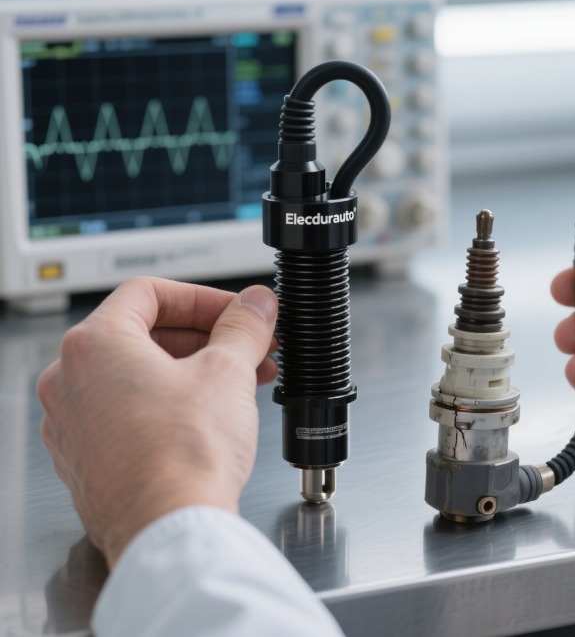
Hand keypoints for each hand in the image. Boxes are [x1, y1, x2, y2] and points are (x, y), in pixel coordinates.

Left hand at [38, 277, 277, 565]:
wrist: (168, 529)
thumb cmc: (183, 456)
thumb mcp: (227, 371)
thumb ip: (242, 326)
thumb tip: (255, 305)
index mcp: (93, 345)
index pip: (149, 293)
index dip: (203, 298)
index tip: (235, 312)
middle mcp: (69, 381)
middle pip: (143, 335)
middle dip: (206, 338)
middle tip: (246, 347)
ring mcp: (73, 423)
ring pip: (137, 375)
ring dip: (192, 371)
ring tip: (239, 383)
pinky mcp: (86, 459)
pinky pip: (127, 412)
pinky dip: (167, 404)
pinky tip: (208, 417)